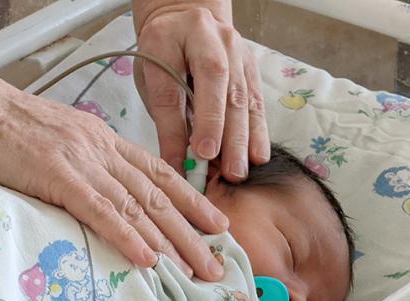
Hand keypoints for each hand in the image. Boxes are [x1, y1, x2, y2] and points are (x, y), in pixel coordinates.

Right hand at [0, 67, 227, 279]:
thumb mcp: (49, 138)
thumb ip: (74, 160)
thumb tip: (86, 187)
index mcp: (99, 138)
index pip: (156, 171)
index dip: (190, 199)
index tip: (214, 222)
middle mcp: (100, 148)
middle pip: (157, 194)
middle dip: (193, 231)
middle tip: (218, 261)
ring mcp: (81, 161)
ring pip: (138, 206)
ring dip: (172, 242)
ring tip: (198, 269)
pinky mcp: (58, 177)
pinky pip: (101, 212)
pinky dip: (128, 237)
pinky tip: (147, 260)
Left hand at [132, 2, 269, 180]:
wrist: (183, 19)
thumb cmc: (162, 54)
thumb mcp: (151, 78)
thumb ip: (165, 117)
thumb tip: (176, 165)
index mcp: (175, 36)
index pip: (183, 84)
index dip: (192, 121)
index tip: (196, 153)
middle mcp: (213, 39)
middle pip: (222, 89)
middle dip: (225, 135)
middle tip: (226, 172)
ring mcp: (237, 51)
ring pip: (243, 97)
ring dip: (243, 139)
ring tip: (239, 171)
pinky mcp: (250, 66)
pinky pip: (256, 100)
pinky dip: (256, 131)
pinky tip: (257, 155)